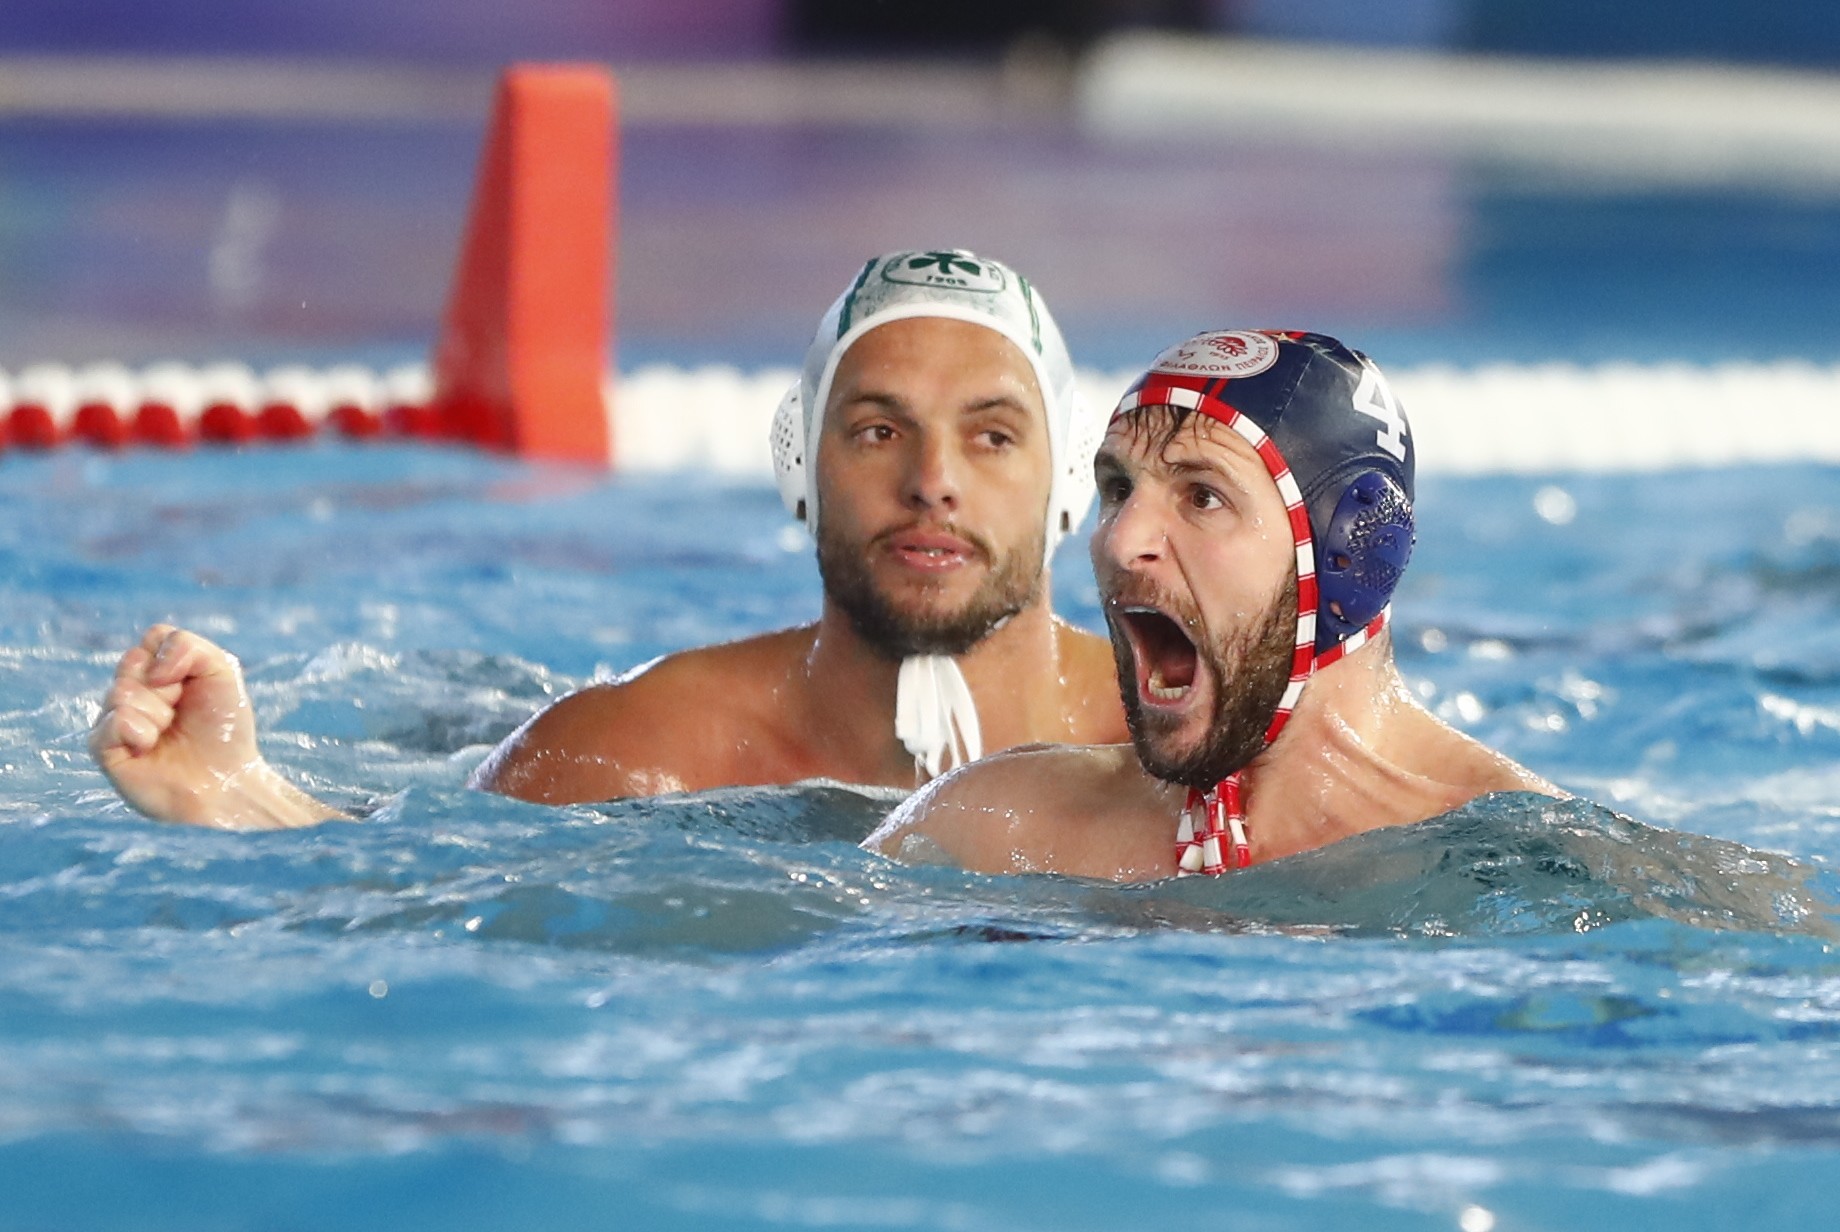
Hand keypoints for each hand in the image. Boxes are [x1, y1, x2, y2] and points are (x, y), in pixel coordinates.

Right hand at [90, 625, 341, 828]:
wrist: (224, 782)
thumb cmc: (224, 729)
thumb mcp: (222, 671)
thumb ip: (187, 645)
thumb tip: (150, 667)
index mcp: (159, 670)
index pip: (153, 637)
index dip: (178, 658)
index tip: (196, 684)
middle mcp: (132, 690)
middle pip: (132, 661)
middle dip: (169, 686)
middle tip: (182, 712)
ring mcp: (114, 717)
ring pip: (121, 691)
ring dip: (159, 713)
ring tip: (169, 734)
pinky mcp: (103, 747)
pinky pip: (115, 721)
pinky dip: (141, 732)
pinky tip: (151, 748)